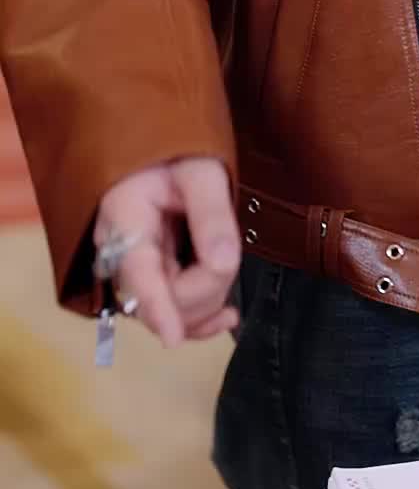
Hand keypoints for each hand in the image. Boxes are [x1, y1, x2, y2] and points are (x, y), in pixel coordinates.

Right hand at [94, 157, 241, 349]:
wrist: (155, 152)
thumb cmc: (175, 151)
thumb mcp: (201, 170)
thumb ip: (212, 213)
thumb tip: (224, 263)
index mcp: (124, 218)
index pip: (139, 271)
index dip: (158, 306)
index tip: (172, 337)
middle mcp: (119, 253)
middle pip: (164, 296)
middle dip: (207, 287)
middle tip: (229, 249)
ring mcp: (131, 270)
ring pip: (172, 308)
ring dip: (207, 300)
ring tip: (227, 265)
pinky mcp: (146, 279)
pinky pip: (169, 310)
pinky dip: (199, 318)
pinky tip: (226, 318)